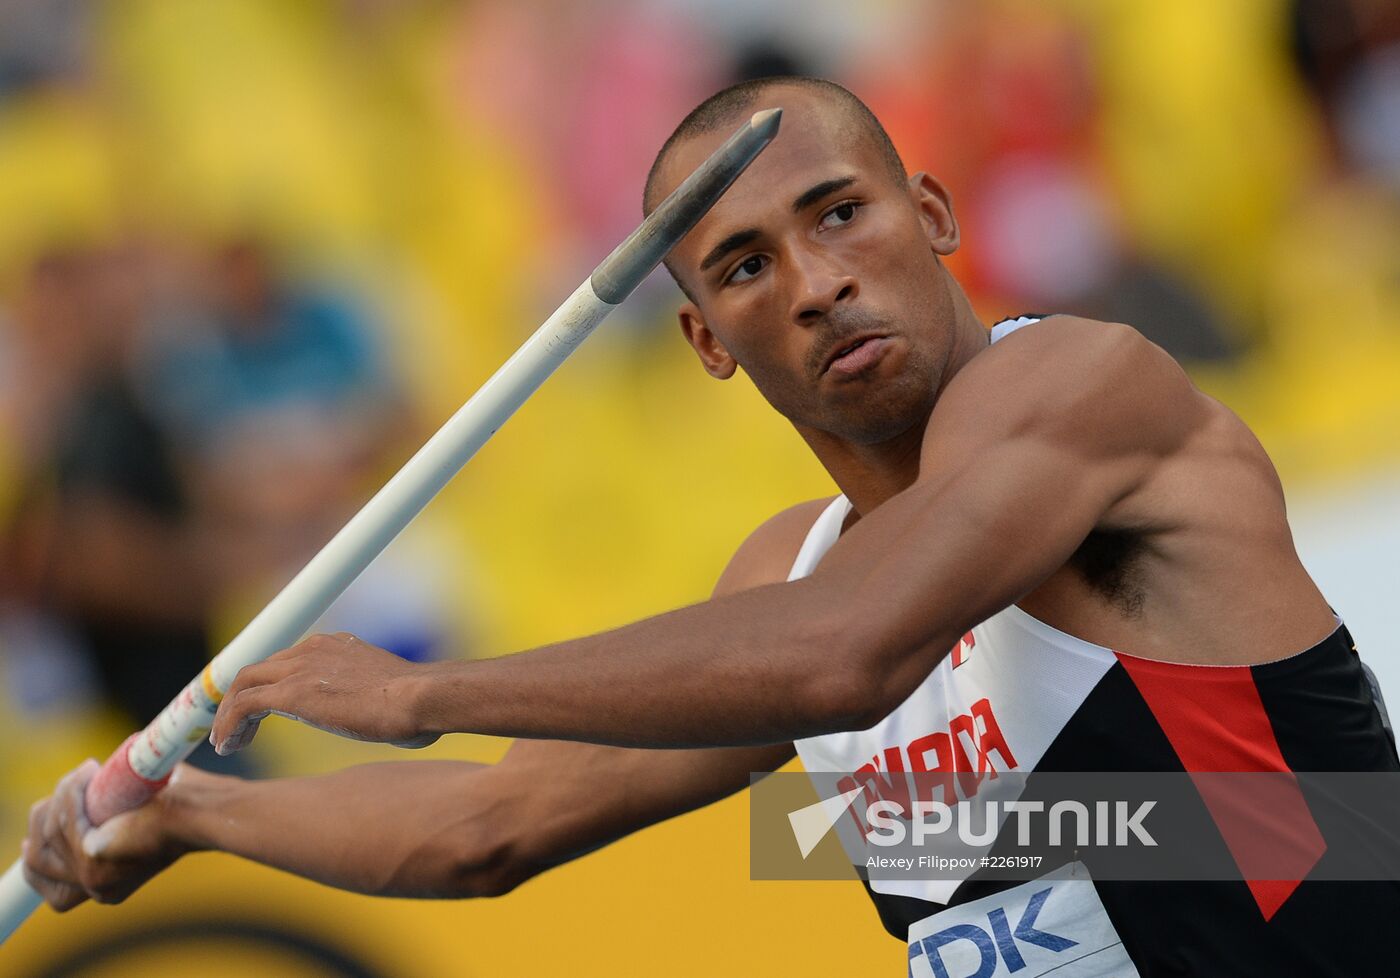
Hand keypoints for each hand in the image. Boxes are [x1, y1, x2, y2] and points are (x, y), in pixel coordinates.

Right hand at [22, 760, 192, 910]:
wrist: (205, 810)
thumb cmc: (183, 802)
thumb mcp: (138, 814)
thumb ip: (107, 818)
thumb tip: (88, 801)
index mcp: (107, 882)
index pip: (46, 881)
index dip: (37, 849)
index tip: (35, 829)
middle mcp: (97, 888)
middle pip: (36, 857)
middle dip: (47, 814)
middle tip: (78, 782)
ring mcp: (93, 879)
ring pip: (44, 834)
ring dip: (64, 797)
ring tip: (90, 773)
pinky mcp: (94, 862)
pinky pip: (63, 820)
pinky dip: (71, 794)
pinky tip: (90, 775)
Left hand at [211, 632, 437, 754]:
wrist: (422, 698)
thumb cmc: (419, 703)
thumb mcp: (388, 693)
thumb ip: (375, 698)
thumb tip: (390, 719)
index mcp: (336, 646)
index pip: (286, 661)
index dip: (267, 685)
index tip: (261, 713)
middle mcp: (313, 649)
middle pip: (258, 669)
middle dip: (239, 699)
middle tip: (234, 729)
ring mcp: (300, 668)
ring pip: (244, 684)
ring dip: (229, 715)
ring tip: (228, 743)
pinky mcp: (291, 692)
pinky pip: (243, 705)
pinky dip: (228, 725)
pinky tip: (228, 746)